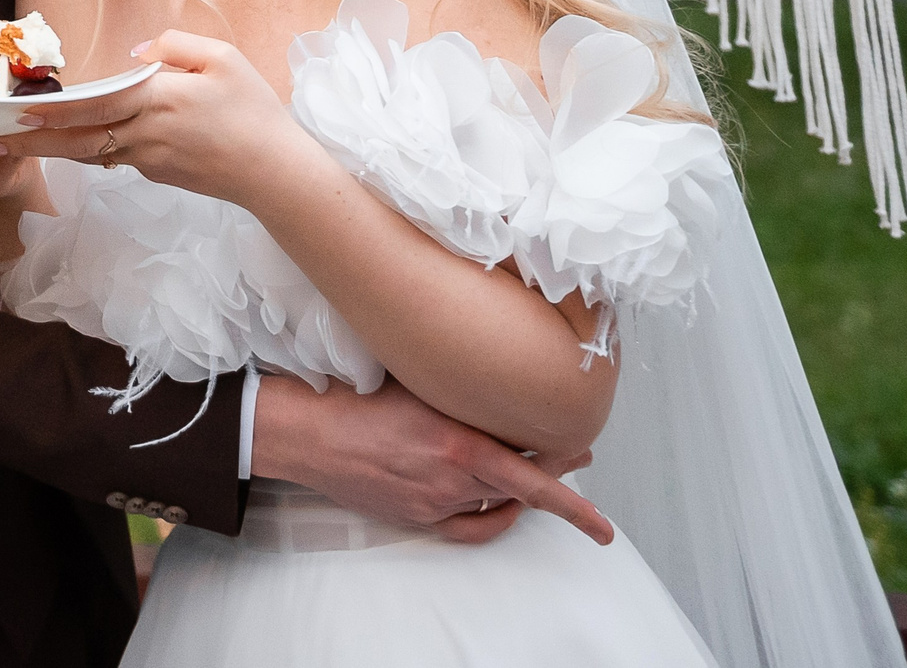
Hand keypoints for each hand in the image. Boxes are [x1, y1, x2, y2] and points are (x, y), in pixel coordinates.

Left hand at [0, 30, 307, 201]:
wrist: (274, 171)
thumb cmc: (253, 109)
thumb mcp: (223, 57)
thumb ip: (175, 45)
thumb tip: (134, 53)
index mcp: (159, 99)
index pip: (94, 105)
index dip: (53, 111)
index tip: (17, 111)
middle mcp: (146, 134)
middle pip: (78, 138)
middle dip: (31, 141)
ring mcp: (148, 160)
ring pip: (89, 152)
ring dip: (49, 149)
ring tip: (11, 144)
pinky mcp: (155, 174)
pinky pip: (114, 157)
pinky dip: (87, 148)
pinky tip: (67, 140)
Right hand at [251, 373, 611, 546]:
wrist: (304, 432)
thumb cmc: (353, 395)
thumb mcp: (418, 380)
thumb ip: (464, 387)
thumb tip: (502, 381)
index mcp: (457, 445)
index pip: (533, 479)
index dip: (572, 502)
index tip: (602, 525)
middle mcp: (451, 481)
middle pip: (520, 488)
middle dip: (554, 472)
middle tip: (578, 456)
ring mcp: (433, 503)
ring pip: (495, 502)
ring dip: (519, 487)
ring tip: (536, 470)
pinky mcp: (415, 516)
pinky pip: (467, 525)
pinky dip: (490, 516)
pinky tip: (498, 506)